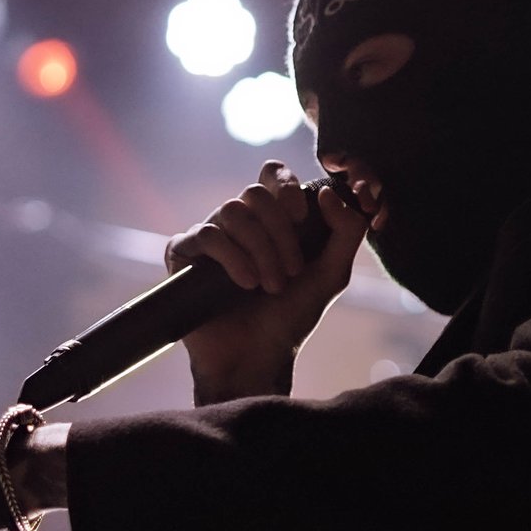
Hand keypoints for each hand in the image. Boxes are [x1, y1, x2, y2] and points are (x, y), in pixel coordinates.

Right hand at [167, 162, 369, 398]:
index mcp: (271, 219)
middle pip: (254, 194)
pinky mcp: (184, 255)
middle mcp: (238, 222)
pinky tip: (245, 284)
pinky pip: (205, 234)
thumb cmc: (292, 316)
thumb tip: (327, 191)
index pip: (272, 174)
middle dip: (279, 233)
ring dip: (260, 250)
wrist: (257, 356)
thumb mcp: (332, 274)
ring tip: (269, 286)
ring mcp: (210, 236)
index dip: (286, 186)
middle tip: (290, 271)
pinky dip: (232, 257)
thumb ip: (347, 230)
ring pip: (232, 211)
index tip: (301, 217)